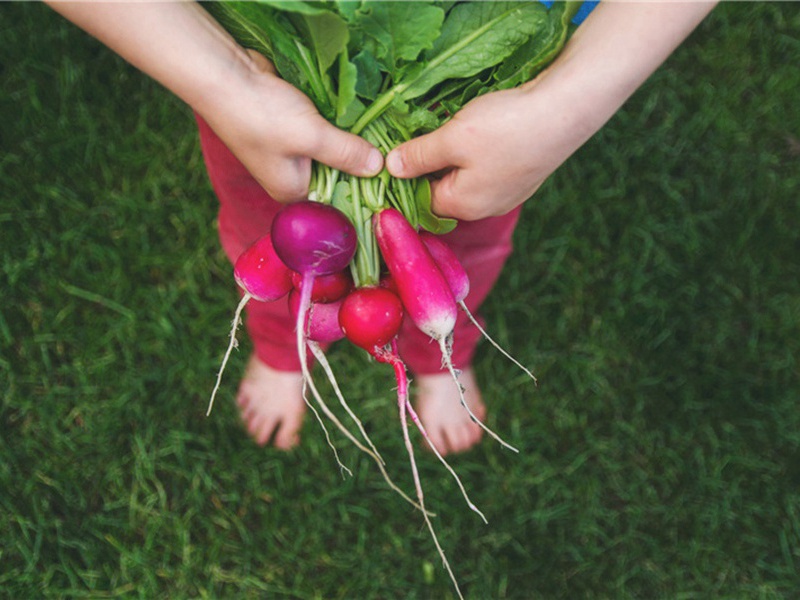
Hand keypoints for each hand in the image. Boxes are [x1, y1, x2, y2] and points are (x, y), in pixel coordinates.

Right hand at [202, 50, 383, 202]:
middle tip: (392, 154)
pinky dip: (335, 124)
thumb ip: (346, 153)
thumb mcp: (312, 137)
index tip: (391, 180)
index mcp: (292, 191)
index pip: (335, 202)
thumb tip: (378, 168)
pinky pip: (321, 132)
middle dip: (357, 163)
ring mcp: (289, 151)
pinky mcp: (290, 127)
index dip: (362, 192)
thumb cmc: (263, 115)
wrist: (224, 75)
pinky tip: (358, 115)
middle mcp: (290, 176)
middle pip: (335, 176)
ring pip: (329, 151)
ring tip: (381, 133)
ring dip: (348, 140)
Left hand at [385, 1, 717, 221]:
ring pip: (466, 179)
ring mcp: (506, 195)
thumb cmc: (507, 127)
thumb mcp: (452, 138)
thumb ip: (419, 156)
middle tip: (424, 133)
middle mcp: (484, 209)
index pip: (418, 201)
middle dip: (431, 165)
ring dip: (455, 157)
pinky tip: (483, 130)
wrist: (567, 112)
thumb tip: (391, 169)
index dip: (405, 177)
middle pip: (443, 191)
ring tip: (453, 128)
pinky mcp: (522, 178)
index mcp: (462, 205)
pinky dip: (478, 154)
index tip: (398, 151)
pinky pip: (488, 171)